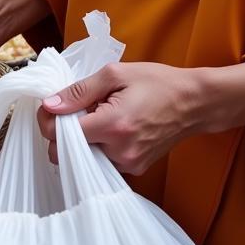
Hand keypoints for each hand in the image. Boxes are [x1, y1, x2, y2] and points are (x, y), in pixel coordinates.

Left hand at [36, 62, 205, 175]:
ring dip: (83, 139)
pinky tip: (112, 127)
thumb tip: (50, 105)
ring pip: (85, 159)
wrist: (194, 102)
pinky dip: (99, 145)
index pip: (61, 137)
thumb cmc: (157, 82)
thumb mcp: (116, 74)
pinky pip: (103, 161)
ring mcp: (129, 165)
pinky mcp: (136, 170)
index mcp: (113, 126)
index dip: (50, 121)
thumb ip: (80, 91)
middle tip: (78, 109)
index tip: (53, 107)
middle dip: (63, 133)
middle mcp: (119, 152)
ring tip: (101, 115)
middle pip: (68, 154)